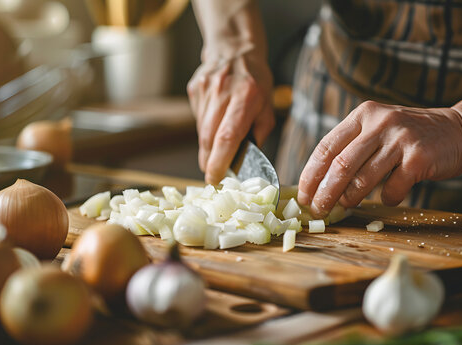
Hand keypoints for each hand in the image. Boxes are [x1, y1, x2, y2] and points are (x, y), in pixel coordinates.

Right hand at [187, 52, 274, 183]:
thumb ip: (259, 132)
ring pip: (201, 131)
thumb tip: (247, 158)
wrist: (234, 49)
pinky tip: (214, 122)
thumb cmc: (256, 81)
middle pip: (209, 138)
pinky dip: (205, 129)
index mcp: (246, 97)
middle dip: (209, 161)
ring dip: (207, 147)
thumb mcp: (268, 106)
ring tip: (216, 150)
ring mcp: (205, 90)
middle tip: (213, 176)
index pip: (227, 136)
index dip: (219, 161)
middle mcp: (223, 92)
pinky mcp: (194, 90)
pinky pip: (198, 119)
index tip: (215, 178)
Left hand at [297, 101, 461, 217]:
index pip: (326, 147)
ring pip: (363, 178)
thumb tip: (319, 185)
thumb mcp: (377, 129)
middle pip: (340, 165)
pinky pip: (393, 188)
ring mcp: (400, 138)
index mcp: (362, 115)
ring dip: (350, 199)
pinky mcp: (419, 157)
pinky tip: (387, 198)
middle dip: (325, 193)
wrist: (458, 130)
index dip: (310, 174)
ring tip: (344, 207)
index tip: (303, 195)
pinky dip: (386, 198)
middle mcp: (379, 122)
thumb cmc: (408, 137)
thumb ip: (352, 148)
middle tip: (317, 210)